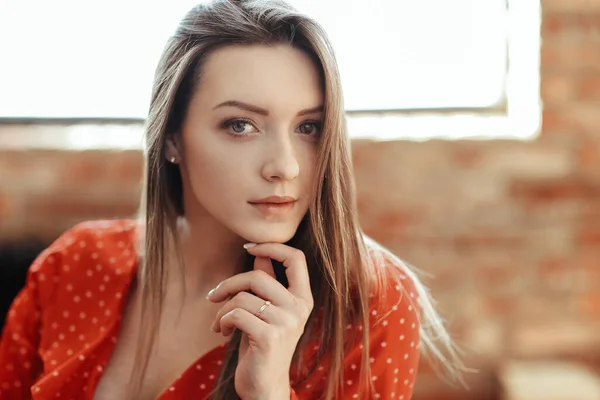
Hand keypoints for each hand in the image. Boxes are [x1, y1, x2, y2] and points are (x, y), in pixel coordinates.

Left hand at [206, 242, 313, 399]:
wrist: (264, 386)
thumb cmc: (261, 344)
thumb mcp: (267, 310)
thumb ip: (267, 282)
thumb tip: (259, 250)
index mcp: (303, 298)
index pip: (296, 258)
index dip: (272, 246)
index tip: (248, 247)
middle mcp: (299, 308)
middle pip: (257, 276)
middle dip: (229, 284)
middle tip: (213, 296)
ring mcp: (286, 323)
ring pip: (243, 296)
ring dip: (222, 308)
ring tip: (219, 322)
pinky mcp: (269, 337)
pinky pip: (236, 314)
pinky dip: (222, 321)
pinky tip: (222, 332)